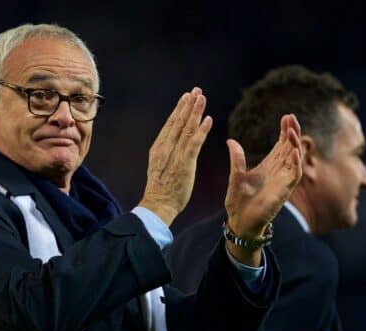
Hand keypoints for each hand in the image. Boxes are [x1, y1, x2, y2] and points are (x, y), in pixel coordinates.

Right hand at [139, 87, 212, 225]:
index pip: (170, 125)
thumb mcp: (160, 167)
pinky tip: (208, 119)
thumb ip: (166, 155)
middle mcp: (165, 148)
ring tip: (202, 97)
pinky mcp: (185, 163)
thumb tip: (173, 146)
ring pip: (186, 129)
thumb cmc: (161, 190)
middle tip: (196, 90)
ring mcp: (175, 155)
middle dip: (187, 105)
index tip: (186, 97)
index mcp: (158, 148)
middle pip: (178, 122)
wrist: (158, 204)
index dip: (179, 109)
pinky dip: (201, 131)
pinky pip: (194, 143)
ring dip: (195, 112)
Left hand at [224, 114, 302, 240]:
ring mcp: (282, 180)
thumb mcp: (235, 175)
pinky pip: (294, 175)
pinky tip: (294, 151)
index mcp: (268, 166)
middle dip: (292, 132)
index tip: (286, 116)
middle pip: (290, 147)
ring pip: (295, 158)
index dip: (285, 131)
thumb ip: (236, 158)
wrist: (240, 221)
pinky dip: (296, 163)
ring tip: (292, 131)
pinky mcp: (284, 191)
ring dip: (295, 144)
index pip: (281, 144)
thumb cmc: (239, 201)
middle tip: (291, 117)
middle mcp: (278, 171)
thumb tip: (230, 141)